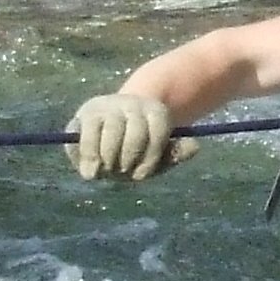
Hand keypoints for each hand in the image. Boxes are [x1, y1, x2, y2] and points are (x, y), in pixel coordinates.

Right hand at [66, 92, 193, 180]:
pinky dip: (87, 156)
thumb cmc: (140, 148)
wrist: (111, 128)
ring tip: (105, 171)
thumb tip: (195, 147)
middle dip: (127, 159)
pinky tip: (90, 171)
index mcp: (155, 111)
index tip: (139, 176)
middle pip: (133, 134)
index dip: (149, 158)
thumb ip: (176, 153)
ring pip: (108, 134)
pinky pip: (84, 137)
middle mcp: (131, 104)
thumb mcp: (159, 154)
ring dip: (107, 159)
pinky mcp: (84, 114)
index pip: (157, 133)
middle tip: (120, 172)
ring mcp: (106, 106)